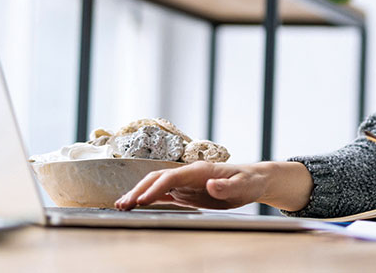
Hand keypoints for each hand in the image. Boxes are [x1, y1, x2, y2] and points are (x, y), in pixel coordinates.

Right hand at [115, 161, 268, 210]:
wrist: (253, 180)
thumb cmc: (249, 182)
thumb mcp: (243, 186)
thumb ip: (227, 186)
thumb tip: (211, 184)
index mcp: (199, 170)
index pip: (171, 177)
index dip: (155, 188)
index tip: (141, 200)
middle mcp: (188, 174)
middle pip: (157, 179)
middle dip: (138, 190)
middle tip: (123, 204)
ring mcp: (185, 182)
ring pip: (156, 185)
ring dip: (139, 194)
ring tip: (122, 205)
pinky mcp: (186, 191)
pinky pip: (163, 194)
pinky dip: (149, 198)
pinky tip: (137, 205)